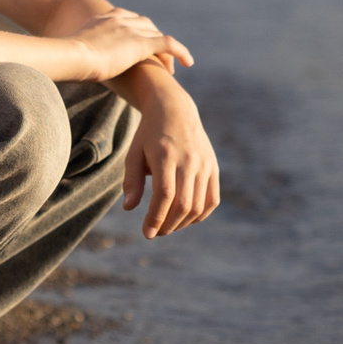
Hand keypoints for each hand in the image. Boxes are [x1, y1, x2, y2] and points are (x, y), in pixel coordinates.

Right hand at [71, 8, 193, 82]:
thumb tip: (67, 65)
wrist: (70, 56)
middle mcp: (120, 19)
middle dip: (152, 38)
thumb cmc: (65, 59)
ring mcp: (131, 29)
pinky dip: (180, 51)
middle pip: (145, 25)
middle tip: (156, 57)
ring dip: (165, 50)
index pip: (127, 20)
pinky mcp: (141, 43)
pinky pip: (168, 44)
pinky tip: (188, 62)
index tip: (138, 45)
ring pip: (157, 35)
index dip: (136, 32)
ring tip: (170, 67)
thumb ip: (76, 54)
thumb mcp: (71, 52)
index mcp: (103, 18)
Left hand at [124, 80, 220, 238]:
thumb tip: (129, 208)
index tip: (147, 233)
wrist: (175, 110)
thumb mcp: (134, 153)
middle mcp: (189, 160)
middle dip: (168, 225)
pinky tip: (185, 218)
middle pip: (183, 204)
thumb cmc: (149, 135)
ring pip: (198, 206)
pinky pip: (212, 200)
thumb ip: (131, 180)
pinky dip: (200, 215)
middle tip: (155, 232)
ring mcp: (204, 164)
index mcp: (166, 155)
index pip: (164, 194)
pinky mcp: (213, 168)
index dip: (156, 218)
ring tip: (167, 226)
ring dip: (182, 223)